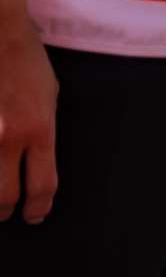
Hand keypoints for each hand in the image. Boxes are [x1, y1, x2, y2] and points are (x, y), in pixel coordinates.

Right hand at [0, 16, 57, 223]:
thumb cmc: (27, 62)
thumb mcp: (50, 98)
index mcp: (39, 129)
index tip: (36, 214)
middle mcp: (7, 138)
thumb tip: (37, 162)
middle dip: (7, 210)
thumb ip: (43, 133)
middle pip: (4, 198)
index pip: (42, 186)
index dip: (39, 208)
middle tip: (9, 211)